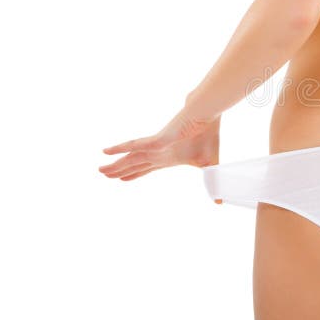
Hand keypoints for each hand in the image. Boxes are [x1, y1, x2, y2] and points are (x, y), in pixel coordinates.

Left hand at [98, 110, 220, 180]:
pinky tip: (106, 151)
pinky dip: (119, 148)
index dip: (135, 174)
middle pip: (135, 164)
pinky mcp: (157, 140)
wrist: (208, 115)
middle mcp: (159, 152)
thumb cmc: (208, 134)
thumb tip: (219, 203)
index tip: (123, 179)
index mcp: (168, 157)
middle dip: (120, 170)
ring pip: (130, 158)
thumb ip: (210, 181)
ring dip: (115, 165)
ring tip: (100, 171)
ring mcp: (156, 146)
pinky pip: (133, 145)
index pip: (147, 168)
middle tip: (104, 175)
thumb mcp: (209, 164)